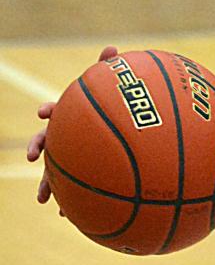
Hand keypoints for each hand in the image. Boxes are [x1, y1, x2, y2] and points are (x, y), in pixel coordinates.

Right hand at [26, 45, 117, 203]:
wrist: (130, 143)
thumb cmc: (120, 113)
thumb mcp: (118, 92)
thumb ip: (111, 71)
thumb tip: (112, 47)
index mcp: (75, 117)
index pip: (57, 110)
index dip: (50, 109)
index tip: (45, 111)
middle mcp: (70, 136)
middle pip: (47, 140)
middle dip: (39, 147)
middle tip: (34, 155)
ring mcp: (74, 157)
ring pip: (55, 171)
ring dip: (48, 184)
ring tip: (45, 199)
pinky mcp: (83, 176)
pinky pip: (75, 191)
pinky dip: (71, 202)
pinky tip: (70, 216)